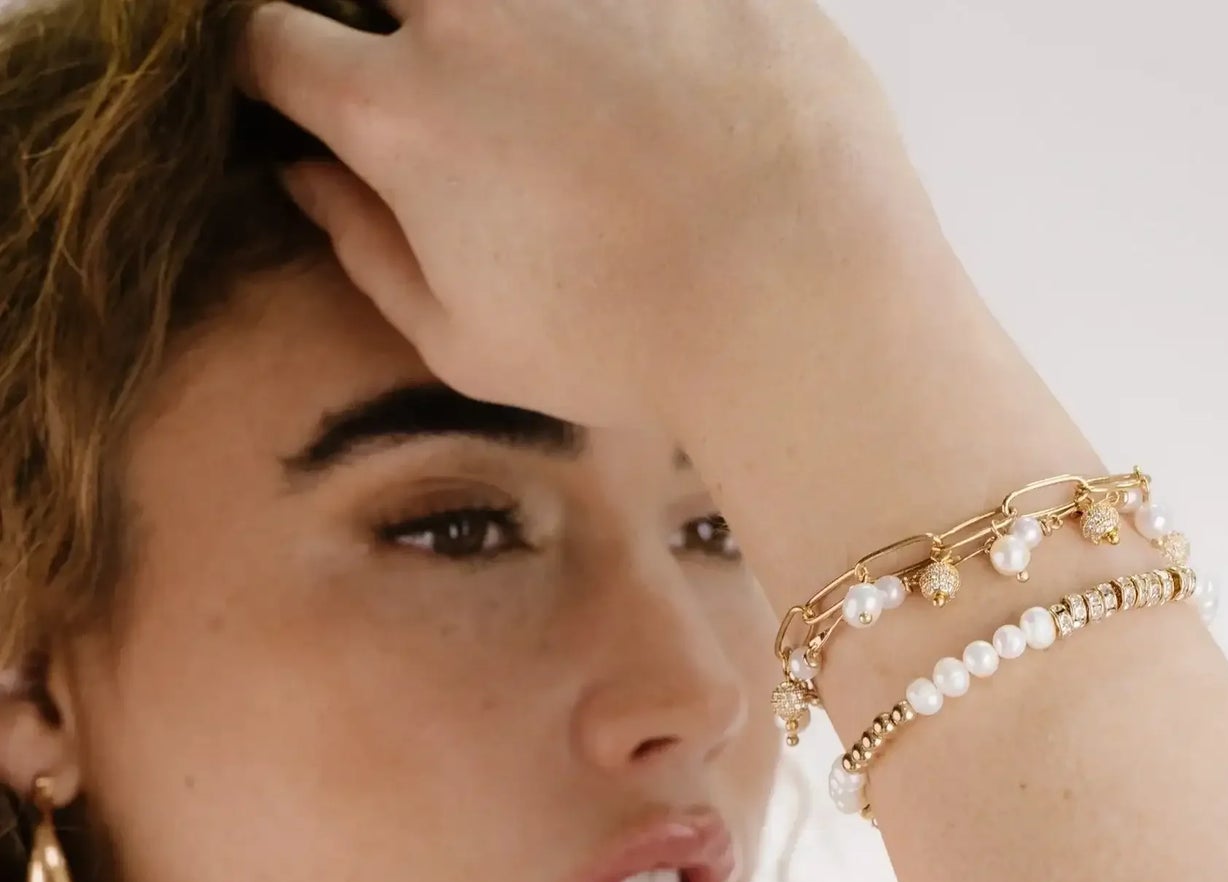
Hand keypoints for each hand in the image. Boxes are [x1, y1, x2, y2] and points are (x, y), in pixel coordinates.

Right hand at [236, 0, 908, 427]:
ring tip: (548, 96)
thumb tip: (308, 178)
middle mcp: (472, 13)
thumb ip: (368, 253)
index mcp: (402, 115)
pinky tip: (631, 73)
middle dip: (371, 18)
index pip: (271, 40)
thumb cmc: (631, 344)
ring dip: (496, 25)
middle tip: (419, 78)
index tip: (293, 90)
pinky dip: (604, 21)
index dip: (268, 65)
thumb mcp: (471, 344)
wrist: (800, 294)